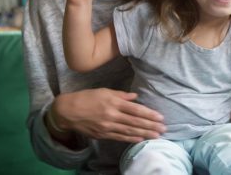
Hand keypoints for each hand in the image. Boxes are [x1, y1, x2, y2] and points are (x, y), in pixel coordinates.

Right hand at [50, 88, 165, 142]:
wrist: (67, 111)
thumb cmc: (86, 98)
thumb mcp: (104, 91)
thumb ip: (121, 95)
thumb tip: (135, 97)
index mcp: (113, 102)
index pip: (136, 110)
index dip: (149, 114)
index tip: (160, 117)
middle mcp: (112, 115)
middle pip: (135, 122)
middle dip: (150, 126)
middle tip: (163, 129)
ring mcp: (107, 126)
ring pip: (129, 131)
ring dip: (144, 134)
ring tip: (156, 136)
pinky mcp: (102, 134)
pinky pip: (119, 137)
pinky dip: (130, 139)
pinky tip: (140, 140)